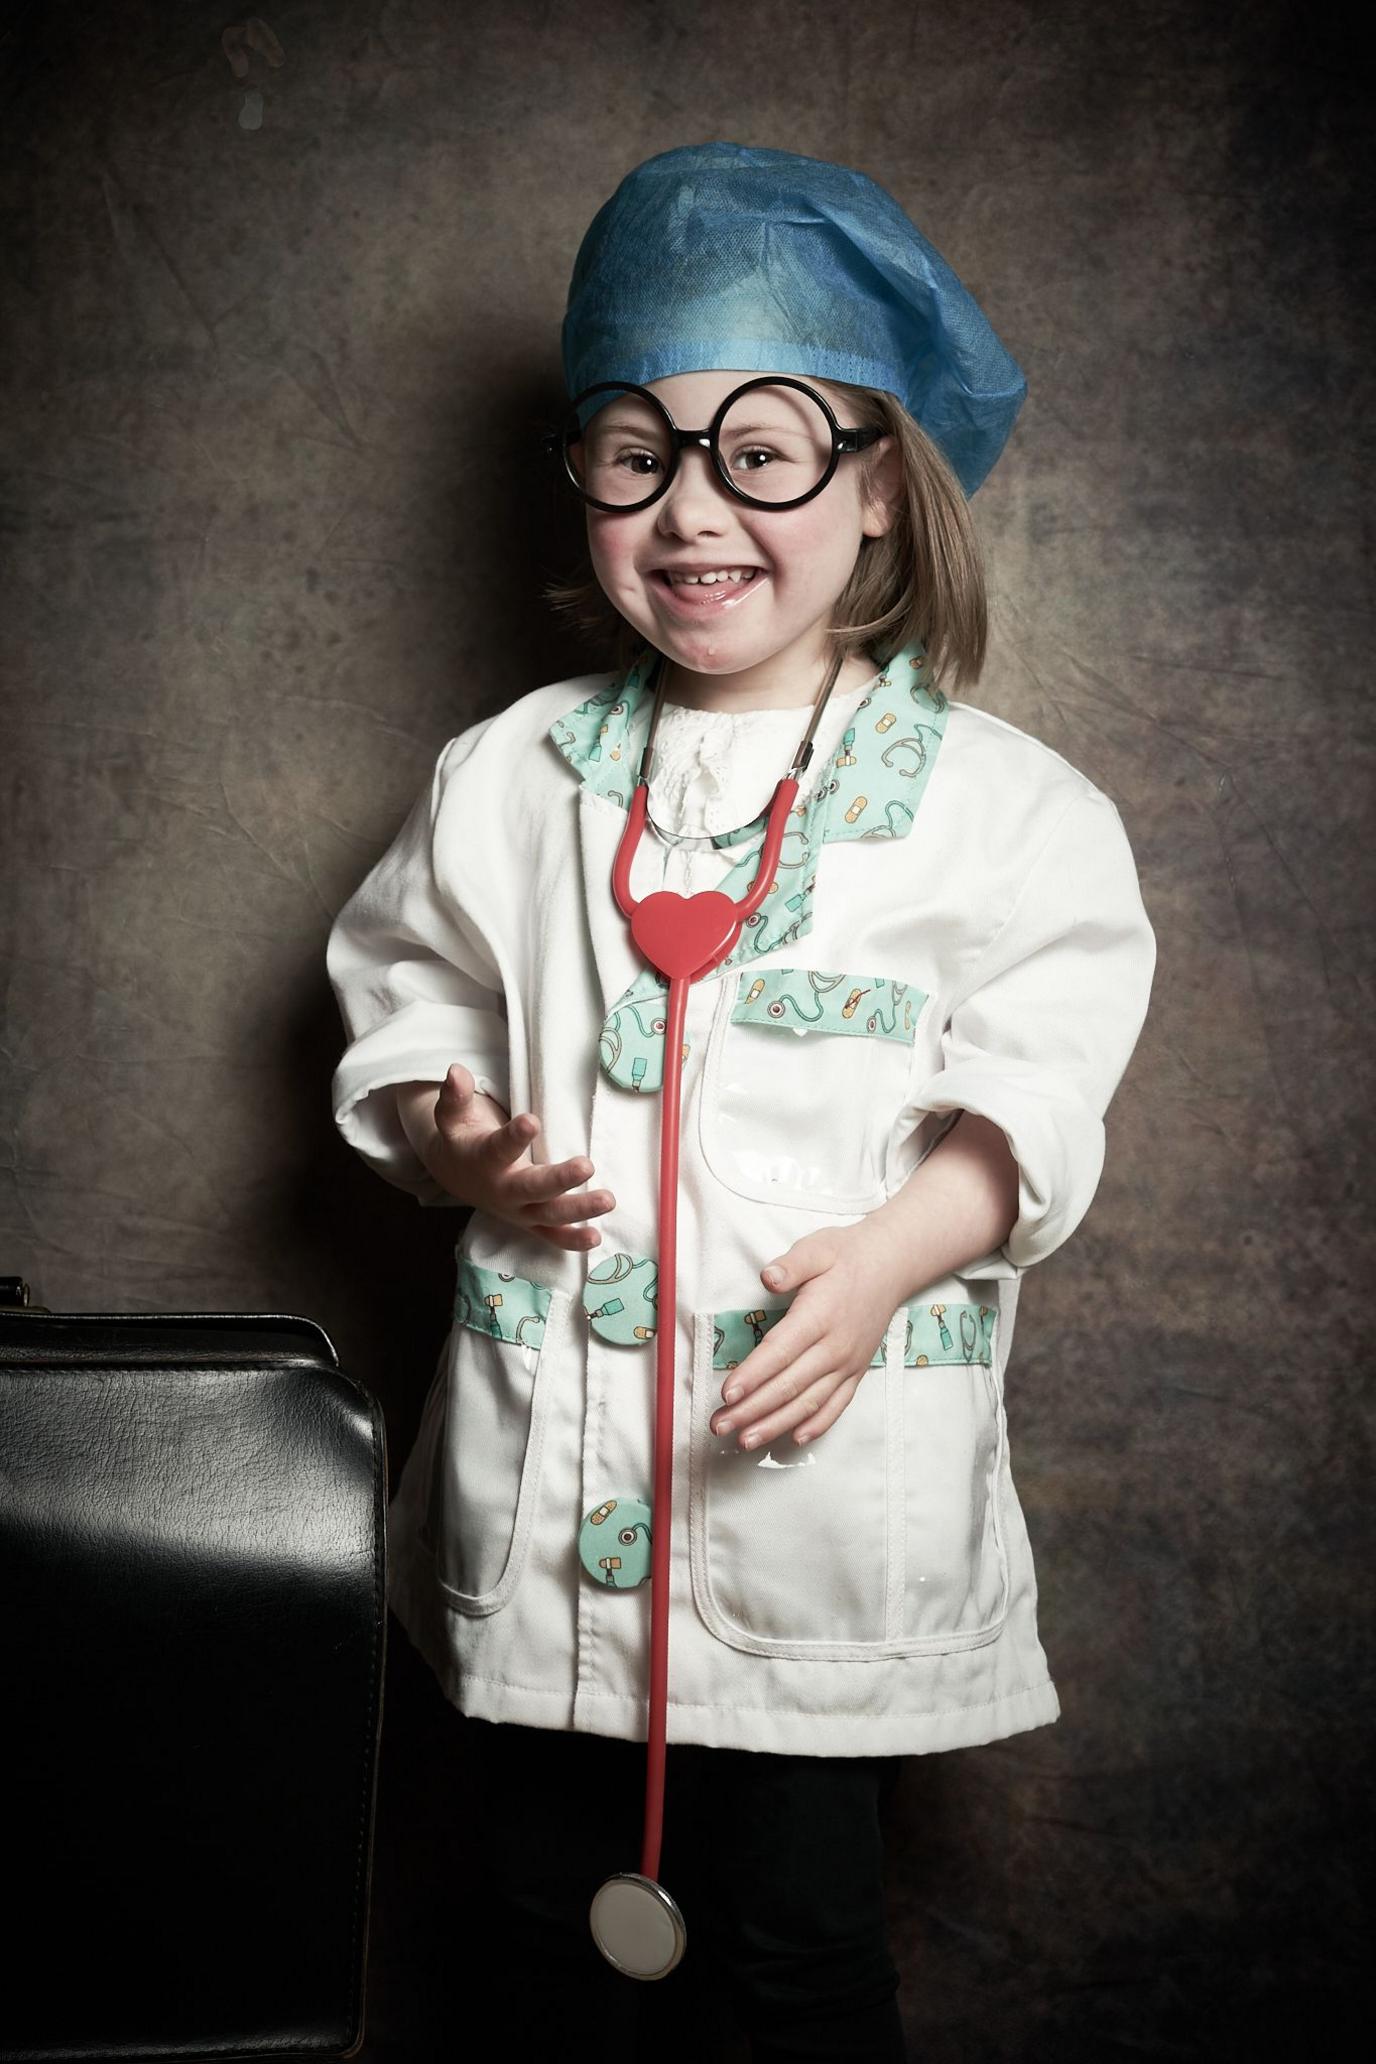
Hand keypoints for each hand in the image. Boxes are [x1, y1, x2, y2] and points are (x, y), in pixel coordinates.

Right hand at [425, 1062, 615, 1252]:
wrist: (457, 1174)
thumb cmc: (464, 1137)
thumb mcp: (454, 1116)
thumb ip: (455, 1096)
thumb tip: (456, 1071)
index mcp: (484, 1160)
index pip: (499, 1148)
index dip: (515, 1137)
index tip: (532, 1122)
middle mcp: (502, 1189)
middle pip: (531, 1188)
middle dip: (558, 1180)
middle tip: (587, 1165)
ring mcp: (517, 1210)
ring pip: (549, 1215)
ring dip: (578, 1210)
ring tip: (608, 1199)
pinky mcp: (529, 1222)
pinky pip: (551, 1235)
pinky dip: (572, 1240)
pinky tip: (596, 1238)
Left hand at [709, 1222, 908, 1450]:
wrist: (892, 1266)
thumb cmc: (847, 1256)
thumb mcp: (817, 1248)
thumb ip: (792, 1264)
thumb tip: (768, 1277)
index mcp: (819, 1316)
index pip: (780, 1352)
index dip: (752, 1376)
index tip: (727, 1394)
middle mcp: (835, 1347)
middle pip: (788, 1385)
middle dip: (751, 1409)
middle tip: (719, 1425)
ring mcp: (848, 1363)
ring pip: (809, 1403)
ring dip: (775, 1425)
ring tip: (745, 1440)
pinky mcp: (856, 1372)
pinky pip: (837, 1406)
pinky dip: (816, 1426)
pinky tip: (794, 1439)